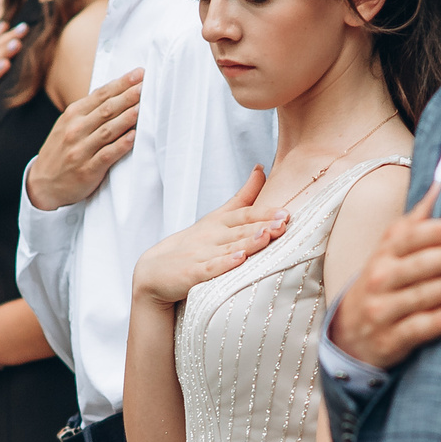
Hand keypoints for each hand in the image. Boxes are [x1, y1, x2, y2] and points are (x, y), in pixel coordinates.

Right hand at [24, 69, 141, 208]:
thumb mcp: (68, 125)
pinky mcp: (87, 170)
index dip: (121, 83)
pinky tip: (134, 137)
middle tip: (147, 86)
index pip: (101, 94)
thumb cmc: (61, 151)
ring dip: (126, 117)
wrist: (42, 184)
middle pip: (106, 109)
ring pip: (107, 130)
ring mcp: (80, 150)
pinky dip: (121, 145)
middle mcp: (76, 129)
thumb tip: (115, 92)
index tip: (139, 74)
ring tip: (143, 107)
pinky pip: (106, 155)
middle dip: (128, 96)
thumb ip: (89, 110)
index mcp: (73, 114)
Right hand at [133, 167, 289, 304]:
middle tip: (284, 222)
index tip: (285, 212)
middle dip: (263, 225)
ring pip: (229, 247)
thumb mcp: (218, 216)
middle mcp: (212, 236)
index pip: (245, 214)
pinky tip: (239, 260)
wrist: (154, 270)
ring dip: (249, 242)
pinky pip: (210, 268)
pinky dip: (224, 264)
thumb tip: (261, 168)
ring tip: (267, 236)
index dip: (265, 213)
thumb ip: (243, 196)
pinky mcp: (192, 273)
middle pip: (240, 229)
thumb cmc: (194, 243)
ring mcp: (201, 254)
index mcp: (220, 222)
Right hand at [328, 184, 440, 369]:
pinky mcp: (390, 340)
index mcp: (385, 254)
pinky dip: (436, 322)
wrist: (350, 333)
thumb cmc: (384, 283)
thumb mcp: (392, 251)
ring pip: (416, 297)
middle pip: (414, 266)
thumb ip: (417, 221)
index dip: (433, 233)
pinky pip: (415, 330)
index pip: (407, 239)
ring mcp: (383, 311)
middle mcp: (380, 280)